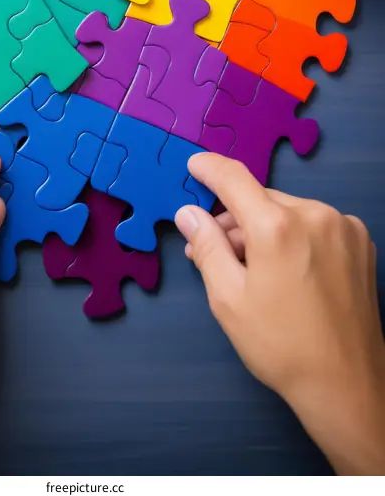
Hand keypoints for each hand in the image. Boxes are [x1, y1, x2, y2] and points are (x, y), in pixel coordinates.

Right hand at [175, 153, 384, 474]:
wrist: (346, 383)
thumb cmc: (281, 346)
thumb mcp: (228, 299)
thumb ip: (206, 247)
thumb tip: (189, 213)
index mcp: (276, 227)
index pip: (234, 178)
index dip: (209, 168)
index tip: (195, 165)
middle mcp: (313, 215)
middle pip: (261, 200)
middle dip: (235, 219)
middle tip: (216, 252)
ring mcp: (342, 227)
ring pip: (288, 211)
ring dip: (266, 228)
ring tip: (256, 270)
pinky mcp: (360, 241)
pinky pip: (315, 224)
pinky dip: (296, 236)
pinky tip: (290, 272)